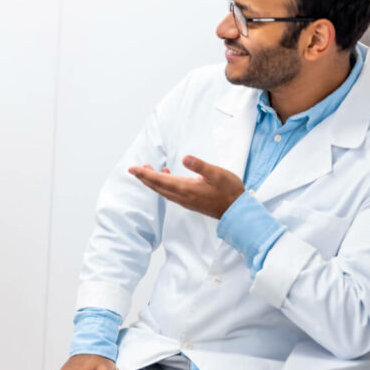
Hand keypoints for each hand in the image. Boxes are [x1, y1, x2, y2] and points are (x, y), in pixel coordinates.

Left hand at [128, 155, 244, 218]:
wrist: (236, 211)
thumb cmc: (229, 191)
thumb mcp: (216, 174)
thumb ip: (200, 166)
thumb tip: (184, 158)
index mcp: (185, 188)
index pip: (159, 180)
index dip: (145, 174)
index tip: (132, 169)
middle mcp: (182, 196)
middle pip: (157, 187)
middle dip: (144, 178)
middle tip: (134, 169)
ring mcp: (185, 200)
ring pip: (163, 190)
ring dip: (153, 181)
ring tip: (146, 170)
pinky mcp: (190, 202)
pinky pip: (171, 193)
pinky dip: (164, 185)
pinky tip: (167, 176)